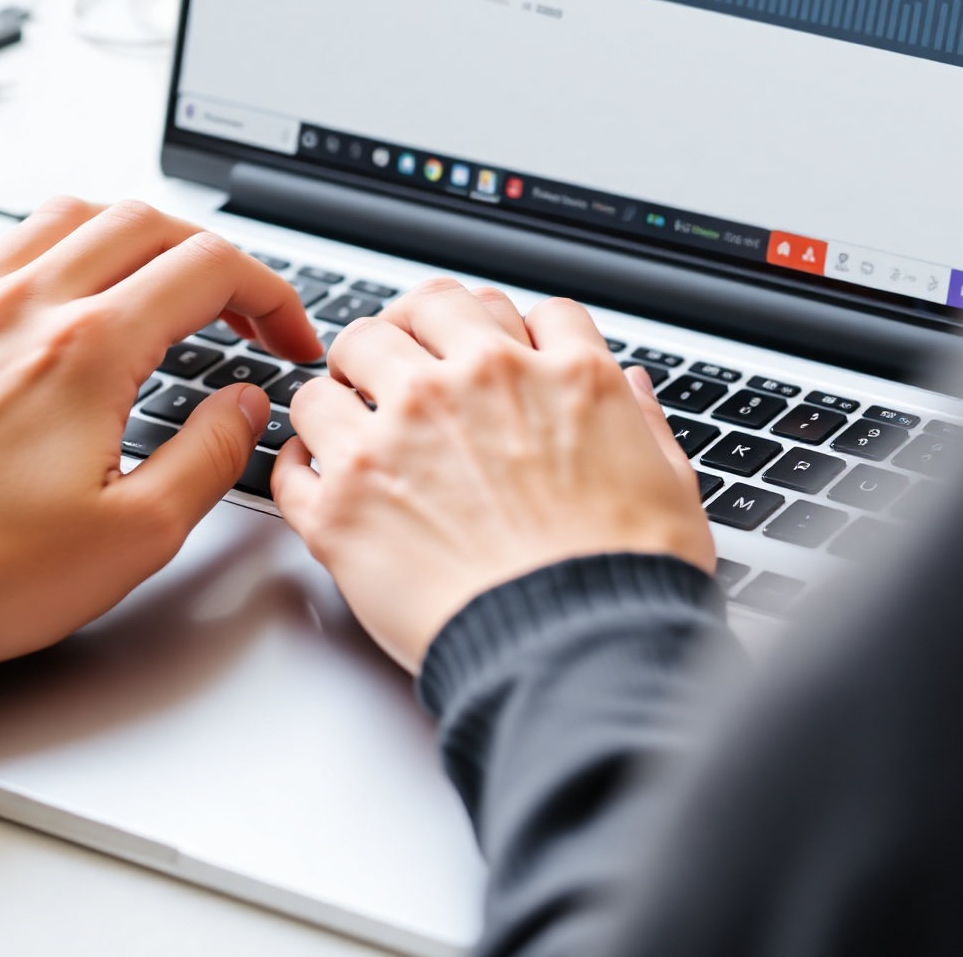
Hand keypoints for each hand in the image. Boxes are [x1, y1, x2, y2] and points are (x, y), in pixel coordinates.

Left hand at [0, 198, 320, 673]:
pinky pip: (8, 244)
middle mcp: (25, 301)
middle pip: (148, 219)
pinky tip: (68, 304)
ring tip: (159, 289)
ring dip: (136, 237)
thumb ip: (206, 459)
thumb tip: (242, 407)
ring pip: (73, 213)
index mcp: (86, 347)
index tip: (284, 336)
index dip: (271, 294)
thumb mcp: (126, 540)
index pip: (210, 266)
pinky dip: (62, 251)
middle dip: (213, 257)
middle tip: (237, 313)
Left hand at [270, 278, 713, 671]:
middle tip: (401, 365)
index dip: (490, 327)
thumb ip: (640, 418)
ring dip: (346, 384)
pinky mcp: (344, 503)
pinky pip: (294, 456)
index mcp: (555, 372)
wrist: (577, 656)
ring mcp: (398, 435)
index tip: (478, 352)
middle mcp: (470, 384)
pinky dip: (299, 461)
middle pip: (416, 311)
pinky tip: (315, 474)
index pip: (504, 306)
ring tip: (351, 414)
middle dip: (408, 333)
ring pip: (342, 362)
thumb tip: (625, 385)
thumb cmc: (626, 582)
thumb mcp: (668, 479)